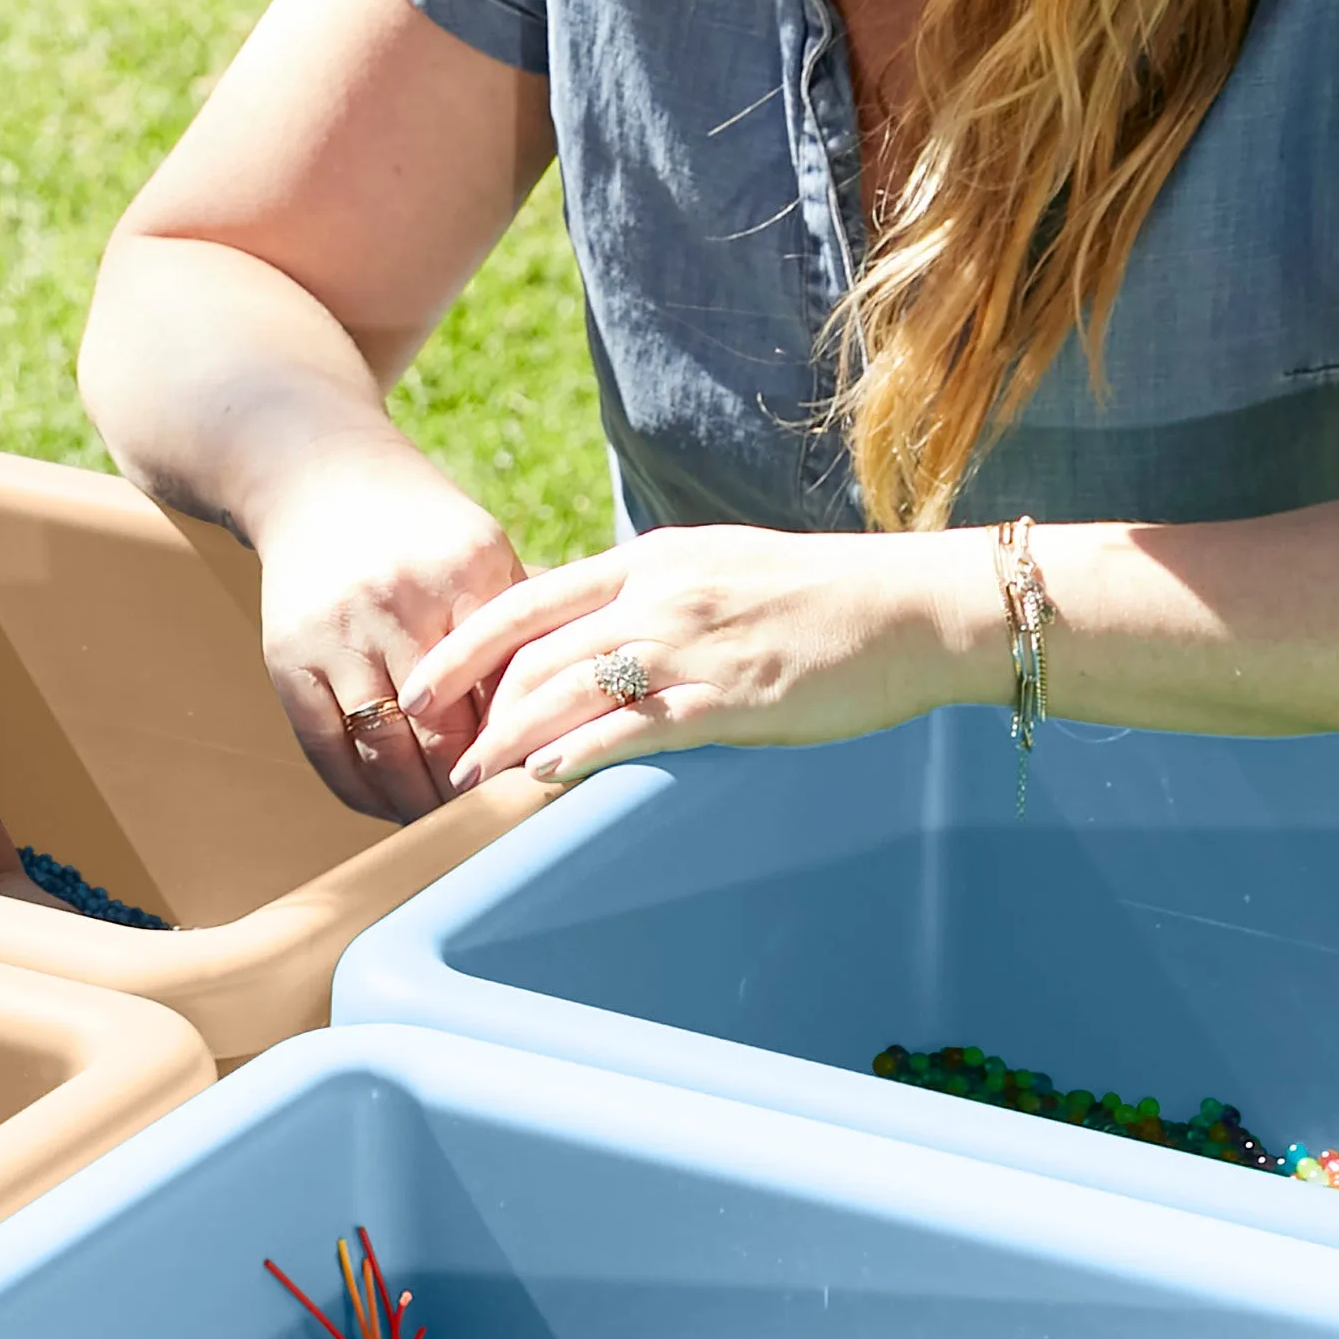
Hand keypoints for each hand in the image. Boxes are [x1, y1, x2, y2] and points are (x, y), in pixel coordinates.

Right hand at [249, 447, 529, 822]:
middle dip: (473, 791)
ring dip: (418, 804)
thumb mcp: (482, 551)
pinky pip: (326, 749)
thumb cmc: (420, 528)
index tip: (543, 791)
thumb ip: (525, 623)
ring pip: (387, 750)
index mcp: (465, 572)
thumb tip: (581, 708)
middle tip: (499, 826)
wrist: (317, 476)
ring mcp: (338, 632)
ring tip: (446, 828)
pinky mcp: (288, 657)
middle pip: (446, 731)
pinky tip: (387, 807)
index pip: (506, 689)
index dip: (524, 749)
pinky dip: (360, 792)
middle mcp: (399, 602)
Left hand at [423, 527, 992, 787]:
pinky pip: (637, 726)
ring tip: (472, 778)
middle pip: (536, 652)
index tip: (423, 682)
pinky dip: (581, 750)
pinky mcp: (732, 696)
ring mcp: (694, 644)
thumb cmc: (823, 598)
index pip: (529, 599)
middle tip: (437, 750)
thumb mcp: (719, 570)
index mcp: (651, 560)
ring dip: (510, 738)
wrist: (916, 608)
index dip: (464, 644)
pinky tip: (544, 776)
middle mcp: (660, 594)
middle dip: (475, 705)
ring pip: (571, 689)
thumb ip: (653, 596)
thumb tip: (595, 634)